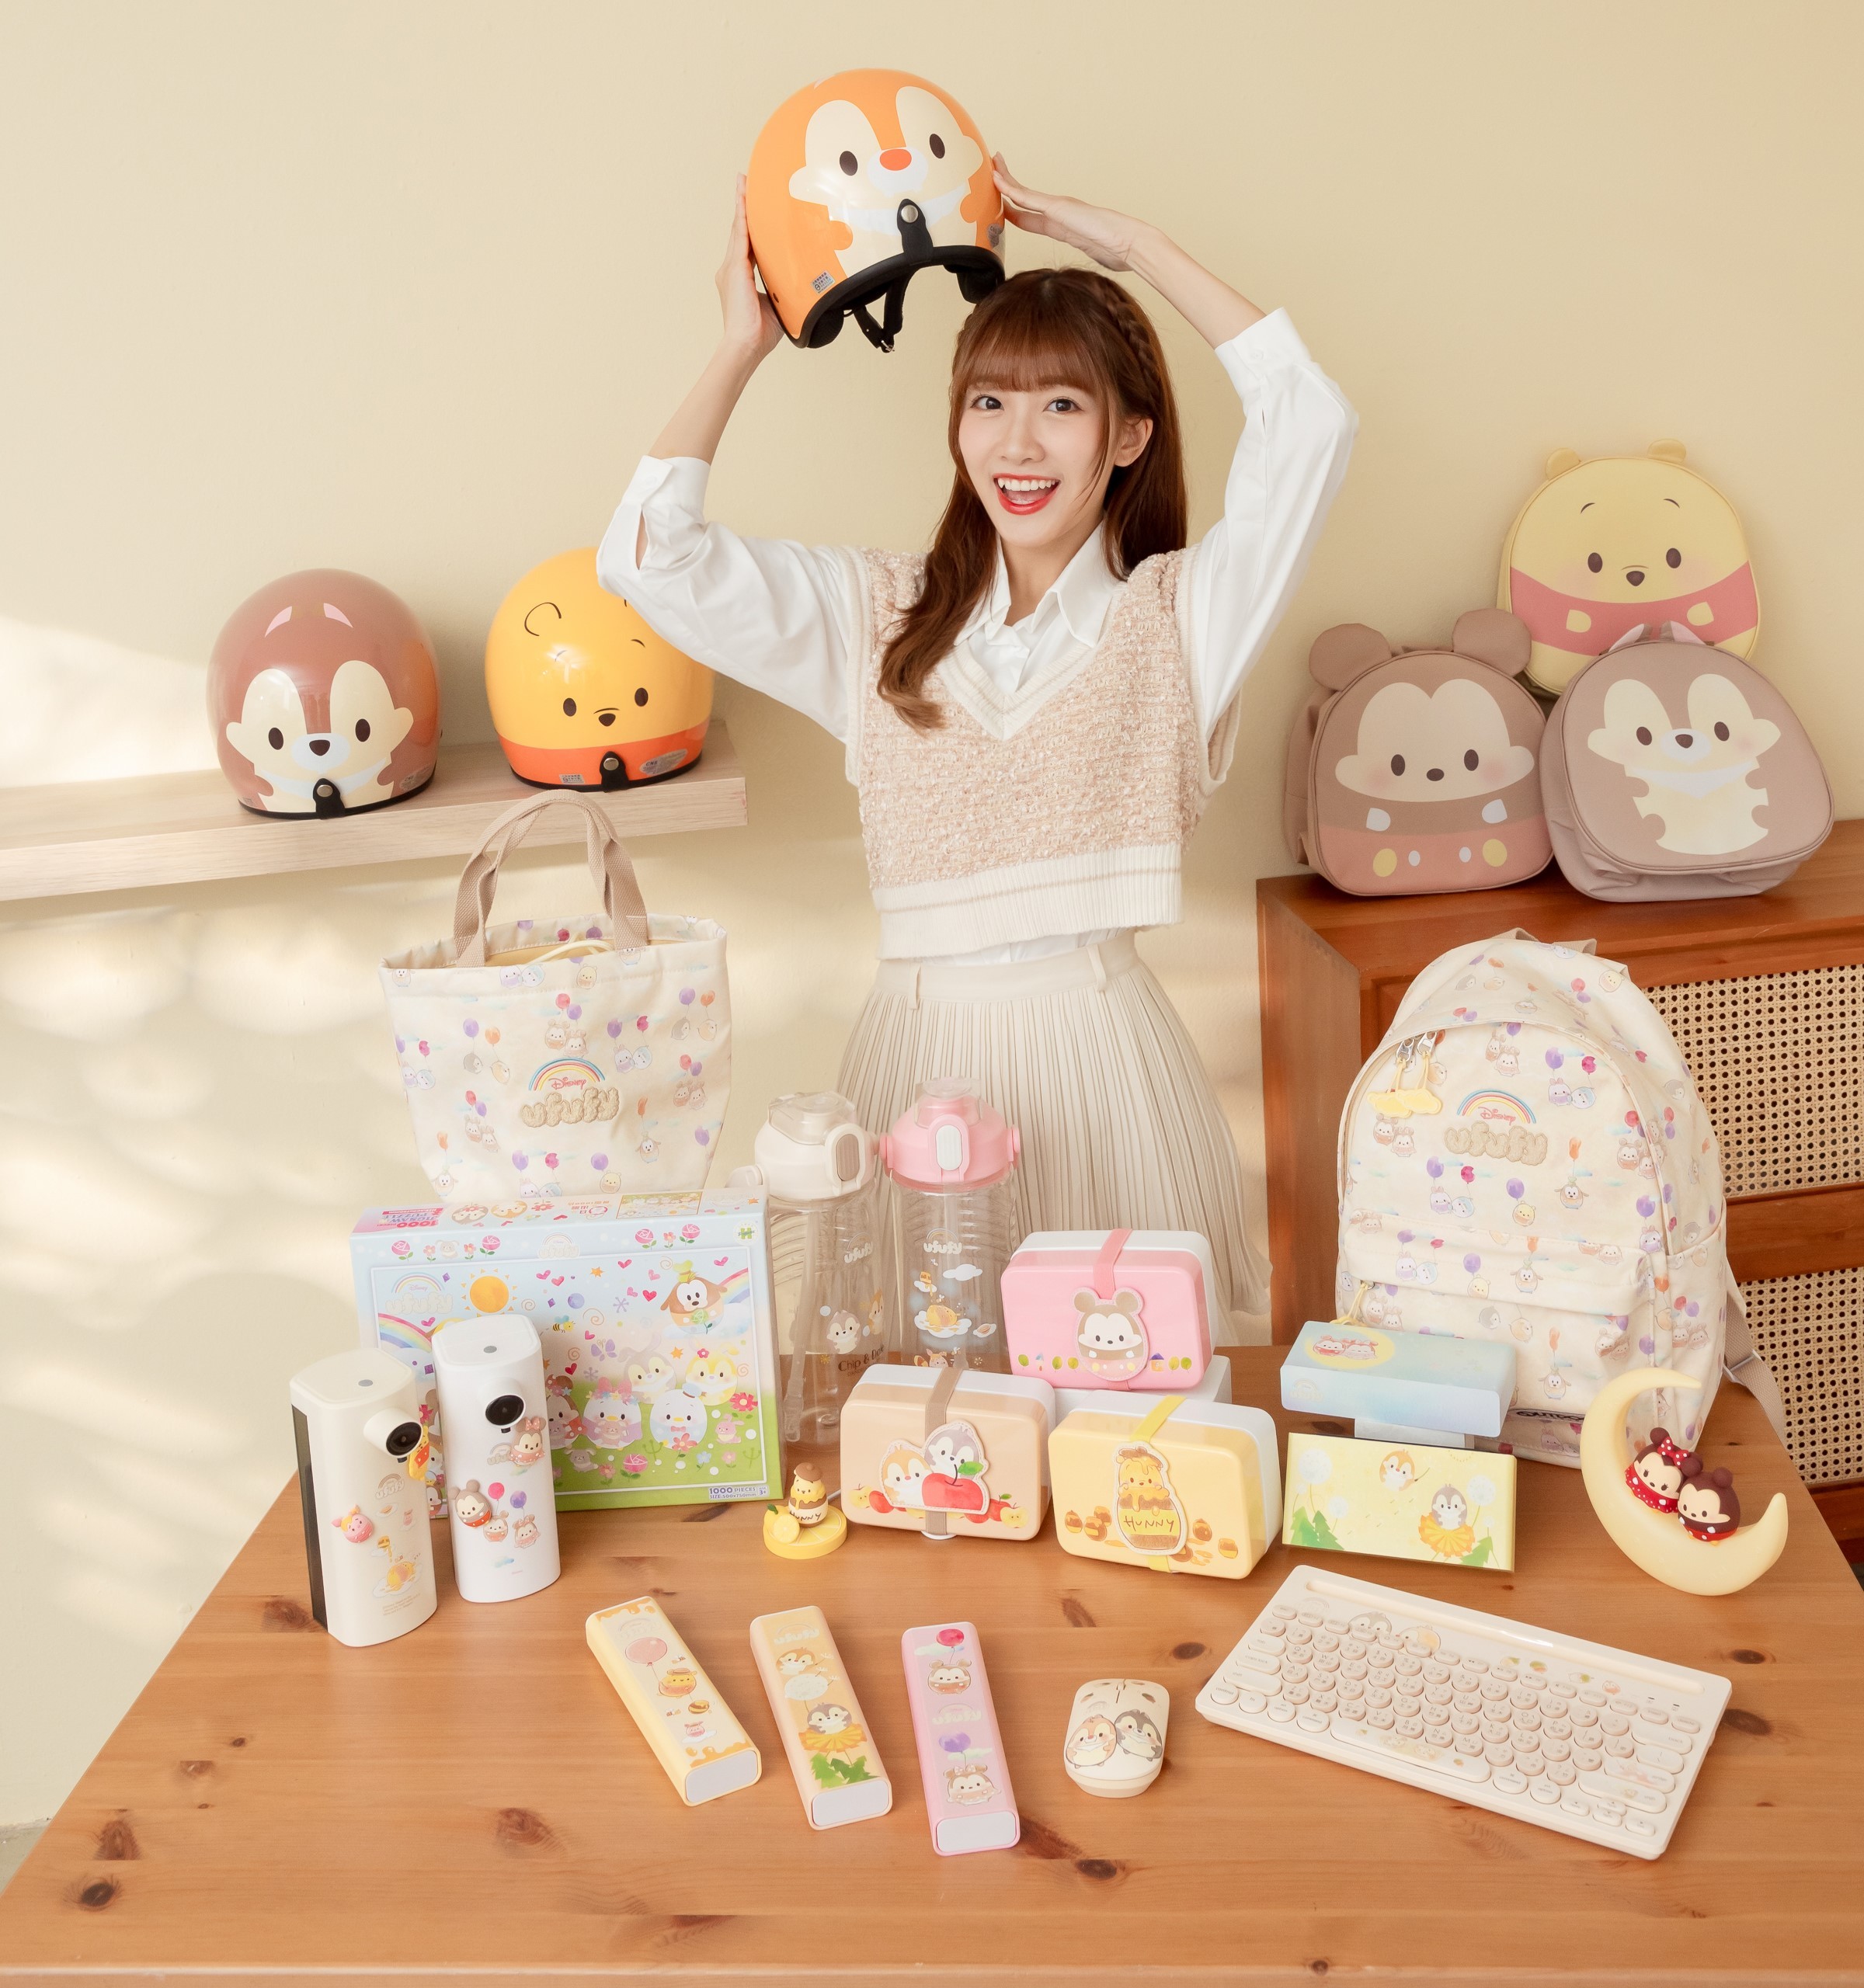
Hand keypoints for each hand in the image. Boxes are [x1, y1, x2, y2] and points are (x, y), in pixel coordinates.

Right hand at [716, 174, 782, 364]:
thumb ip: (786, 287)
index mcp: (742, 276)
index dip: (752, 223)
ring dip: (742, 204)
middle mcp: (733, 269)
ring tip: (743, 182)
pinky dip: (743, 216)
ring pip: (738, 228)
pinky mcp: (734, 269)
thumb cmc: (760, 333)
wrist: (746, 345)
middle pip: (741, 230)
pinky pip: (740, 236)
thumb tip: (803, 282)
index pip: (749, 243)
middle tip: (746, 181)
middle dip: (744, 205)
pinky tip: (745, 200)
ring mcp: (731, 268)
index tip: (755, 206)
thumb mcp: (779, 303)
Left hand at [993, 155, 1144, 271]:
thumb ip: (1085, 257)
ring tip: (990, 165)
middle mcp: (1058, 211)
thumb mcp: (1093, 258)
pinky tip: (997, 180)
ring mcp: (1058, 208)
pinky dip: (1010, 188)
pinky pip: (1027, 197)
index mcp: (1061, 225)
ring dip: (1004, 179)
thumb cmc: (1118, 251)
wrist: (1130, 242)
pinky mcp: (1058, 208)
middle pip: (1022, 196)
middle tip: (993, 168)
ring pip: (1021, 191)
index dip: (1011, 208)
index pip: (1027, 216)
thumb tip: (1084, 275)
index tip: (999, 202)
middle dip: (1006, 184)